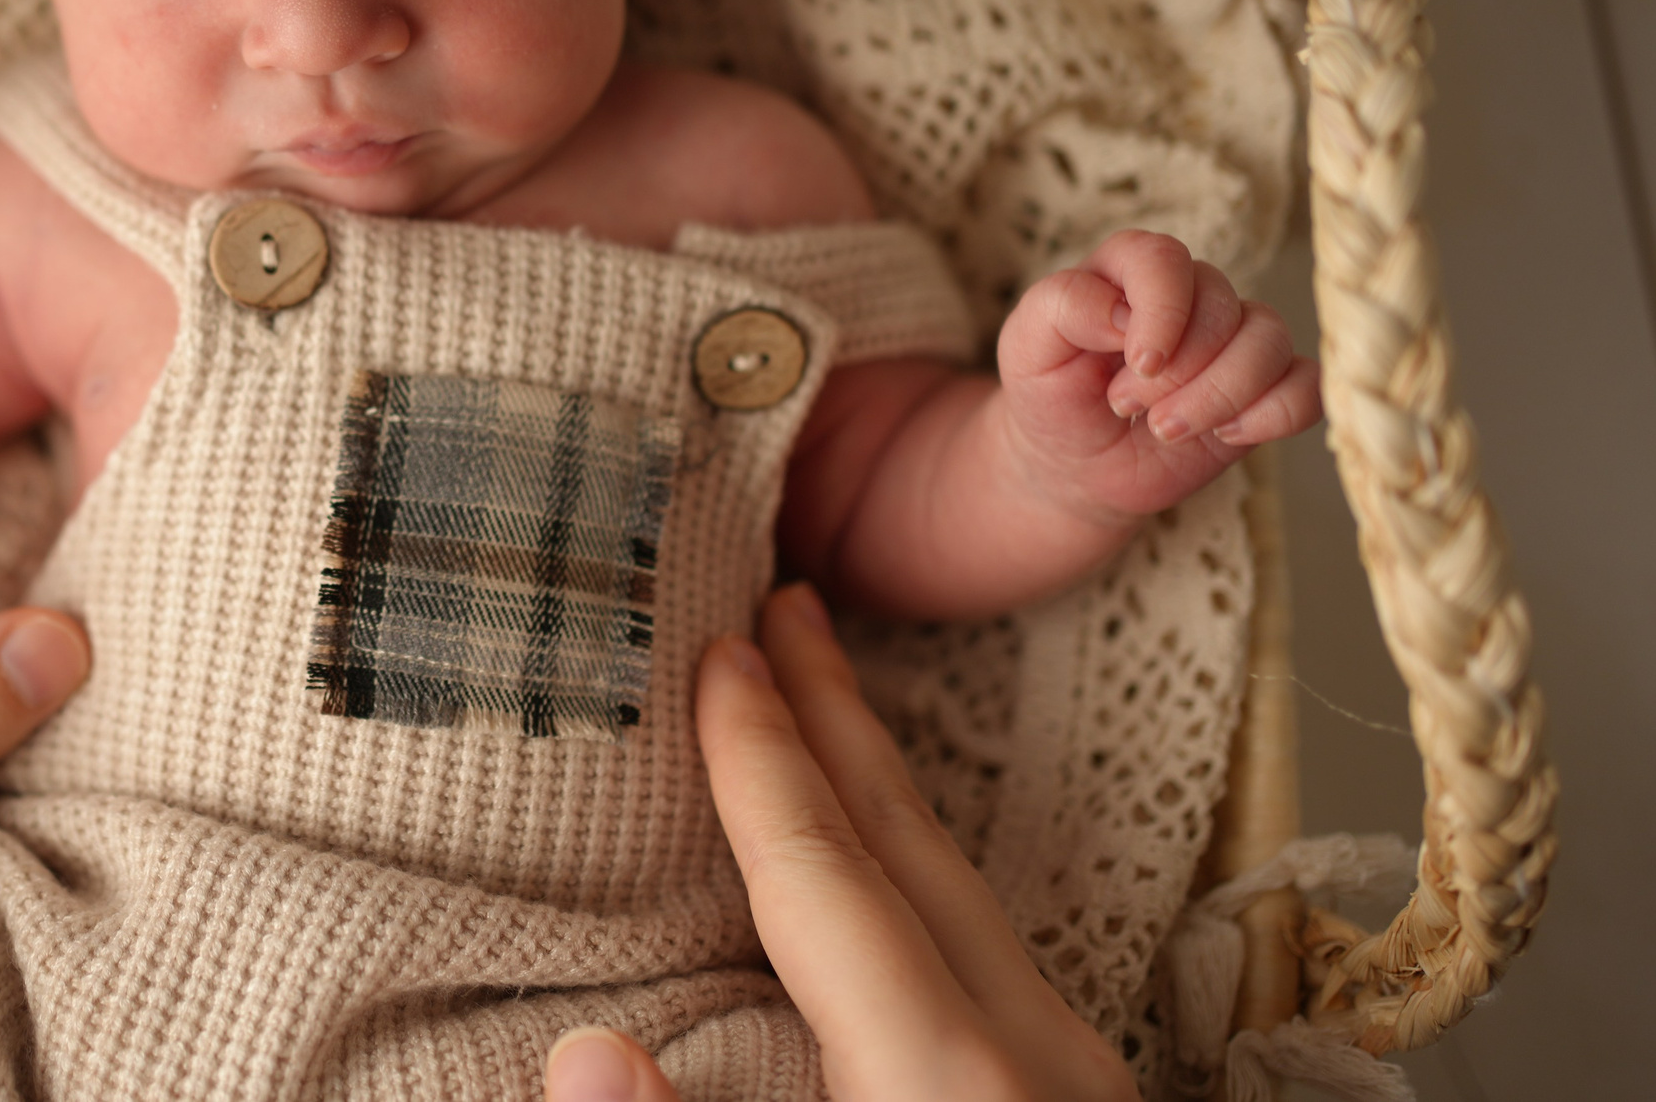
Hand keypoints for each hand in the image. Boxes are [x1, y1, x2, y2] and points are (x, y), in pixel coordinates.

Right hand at [544, 586, 1134, 1101]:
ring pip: (962, 889)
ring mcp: (1074, 1078)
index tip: (720, 645)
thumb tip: (580, 1054)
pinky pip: (986, 946)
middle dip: (835, 714)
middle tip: (785, 602)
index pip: (823, 871)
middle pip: (911, 843)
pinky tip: (884, 872)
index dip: (758, 753)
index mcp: (945, 1078)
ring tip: (820, 708)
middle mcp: (1032, 1054)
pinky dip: (918, 871)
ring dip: (878, 788)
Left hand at [993, 230, 1318, 522]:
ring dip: (1220, 395)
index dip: (1162, 310)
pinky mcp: (1264, 388)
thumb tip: (1122, 310)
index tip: (1138, 363)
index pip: (1165, 258)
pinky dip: (1275, 413)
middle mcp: (1191, 294)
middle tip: (1127, 408)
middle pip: (1221, 306)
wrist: (1073, 466)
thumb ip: (1062, 306)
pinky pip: (1307, 385)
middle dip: (1178, 370)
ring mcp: (1233, 340)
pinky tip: (1227, 435)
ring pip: (1270, 341)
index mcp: (1129, 269)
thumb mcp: (1026, 348)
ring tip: (1165, 429)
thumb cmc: (1049, 395)